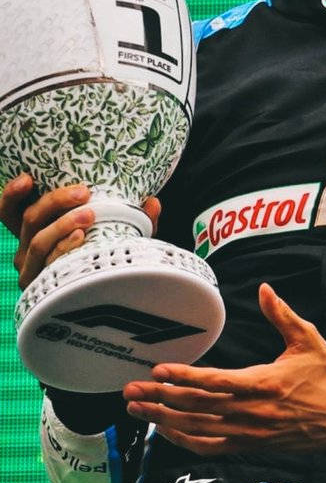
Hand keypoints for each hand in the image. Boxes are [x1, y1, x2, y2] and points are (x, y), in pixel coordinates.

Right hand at [0, 174, 160, 288]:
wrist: (104, 305)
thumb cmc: (103, 261)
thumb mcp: (116, 237)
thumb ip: (132, 221)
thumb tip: (154, 202)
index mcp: (35, 232)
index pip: (10, 211)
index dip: (12, 194)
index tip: (27, 178)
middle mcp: (26, 251)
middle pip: (29, 219)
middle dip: (55, 201)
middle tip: (84, 192)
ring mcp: (31, 271)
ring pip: (37, 241)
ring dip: (62, 224)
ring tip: (89, 214)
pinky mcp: (40, 289)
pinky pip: (48, 264)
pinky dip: (63, 249)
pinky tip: (79, 239)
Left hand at [124, 283, 325, 456]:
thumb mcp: (309, 339)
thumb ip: (282, 315)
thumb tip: (265, 289)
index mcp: (265, 384)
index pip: (215, 383)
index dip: (184, 378)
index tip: (159, 370)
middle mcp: (253, 413)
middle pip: (197, 408)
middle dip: (160, 400)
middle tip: (130, 391)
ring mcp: (251, 433)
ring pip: (198, 430)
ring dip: (164, 421)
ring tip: (137, 410)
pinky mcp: (252, 446)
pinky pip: (212, 448)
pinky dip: (185, 442)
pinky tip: (166, 432)